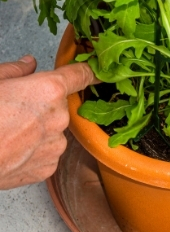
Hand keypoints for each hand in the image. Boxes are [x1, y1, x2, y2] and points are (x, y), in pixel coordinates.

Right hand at [0, 56, 97, 189]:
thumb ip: (15, 71)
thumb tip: (29, 64)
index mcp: (49, 90)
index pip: (80, 75)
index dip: (90, 71)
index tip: (98, 71)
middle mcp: (60, 117)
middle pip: (61, 105)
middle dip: (43, 106)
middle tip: (14, 111)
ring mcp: (56, 144)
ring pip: (54, 130)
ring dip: (38, 130)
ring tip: (8, 132)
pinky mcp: (48, 167)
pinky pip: (47, 153)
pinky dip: (33, 151)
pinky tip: (11, 149)